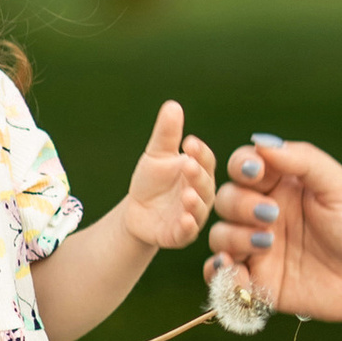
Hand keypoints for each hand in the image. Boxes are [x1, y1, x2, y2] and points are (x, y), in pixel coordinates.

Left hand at [121, 98, 216, 253]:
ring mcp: (192, 215)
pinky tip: (184, 220)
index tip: (189, 142)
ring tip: (187, 195)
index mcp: (199, 172)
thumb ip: (166, 133)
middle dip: (197, 176)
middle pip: (205, 184)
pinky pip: (187, 232)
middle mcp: (201, 194)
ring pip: (199, 210)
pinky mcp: (179, 235)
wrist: (136, 212)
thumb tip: (173, 104)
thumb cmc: (153, 181)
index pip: (205, 160)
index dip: (199, 152)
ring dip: (195, 203)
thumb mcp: (156, 155)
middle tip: (188, 166)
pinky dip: (187, 226)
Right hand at [209, 134, 341, 326]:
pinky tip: (237, 271)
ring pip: (220, 235)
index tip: (256, 172)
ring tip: (266, 243)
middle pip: (226, 198)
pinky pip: (223, 276)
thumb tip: (261, 142)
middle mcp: (266, 213)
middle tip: (272, 215)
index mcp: (284, 184)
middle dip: (240, 204)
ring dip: (233, 236)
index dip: (241, 166)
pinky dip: (221, 273)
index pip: (244, 166)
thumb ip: (302, 160)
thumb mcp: (339, 186)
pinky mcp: (260, 282)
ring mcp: (261, 248)